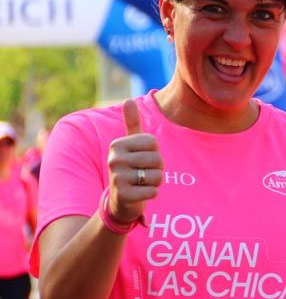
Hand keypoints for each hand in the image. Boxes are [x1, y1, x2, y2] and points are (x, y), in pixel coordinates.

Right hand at [106, 100, 162, 224]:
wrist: (119, 199)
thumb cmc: (130, 168)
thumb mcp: (130, 146)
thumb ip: (131, 124)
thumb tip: (127, 100)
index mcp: (118, 144)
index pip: (153, 143)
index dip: (155, 152)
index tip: (142, 159)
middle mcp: (115, 159)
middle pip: (157, 159)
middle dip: (157, 169)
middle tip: (143, 173)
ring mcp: (117, 177)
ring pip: (157, 176)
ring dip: (155, 182)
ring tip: (141, 183)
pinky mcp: (123, 195)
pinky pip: (153, 191)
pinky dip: (152, 194)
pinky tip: (140, 193)